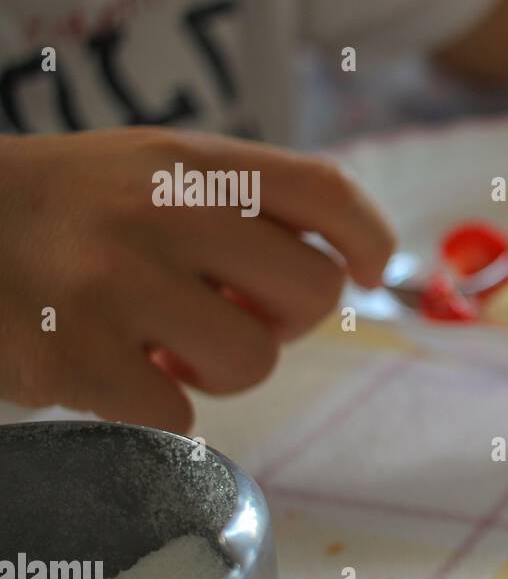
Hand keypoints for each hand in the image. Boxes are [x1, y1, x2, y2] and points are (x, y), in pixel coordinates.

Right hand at [0, 128, 394, 430]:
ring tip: (161, 348)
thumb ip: (240, 204)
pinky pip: (178, 416)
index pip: (326, 191)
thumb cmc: (63, 211)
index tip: (372, 272)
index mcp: (189, 162)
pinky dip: (154, 410)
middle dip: (286, 321)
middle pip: (312, 291)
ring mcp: (117, 283)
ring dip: (217, 372)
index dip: (370, 239)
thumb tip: (339, 264)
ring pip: (252, 362)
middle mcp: (162, 211)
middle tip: (231, 318)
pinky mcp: (76, 357)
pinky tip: (112, 373)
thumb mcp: (149, 171)